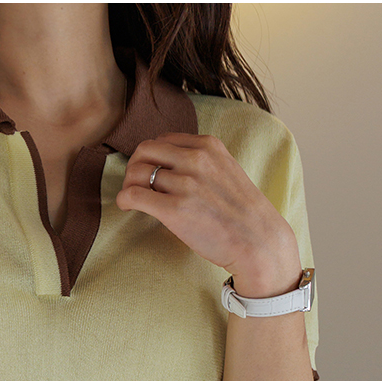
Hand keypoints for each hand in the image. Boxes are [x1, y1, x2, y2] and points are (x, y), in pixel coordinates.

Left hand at [116, 133, 300, 296]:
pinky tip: (127, 207)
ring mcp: (185, 183)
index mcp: (208, 146)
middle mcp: (196, 159)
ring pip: (137, 172)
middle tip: (136, 186)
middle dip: (135, 167)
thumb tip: (168, 167)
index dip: (151, 157)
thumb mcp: (225, 171)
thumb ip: (201, 163)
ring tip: (134, 200)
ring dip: (128, 185)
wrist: (258, 241)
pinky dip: (124, 199)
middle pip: (145, 150)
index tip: (151, 174)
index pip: (163, 140)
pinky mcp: (175, 209)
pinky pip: (133, 195)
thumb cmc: (241, 213)